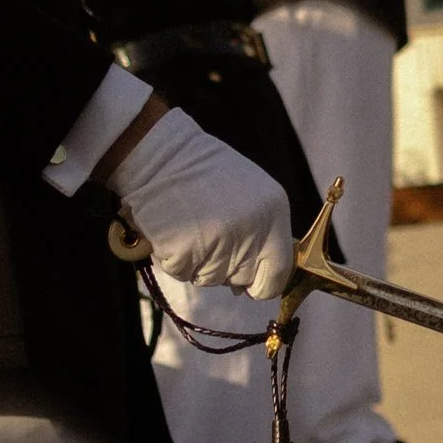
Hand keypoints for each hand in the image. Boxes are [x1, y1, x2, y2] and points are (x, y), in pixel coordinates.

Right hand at [108, 108, 295, 305]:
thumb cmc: (205, 174)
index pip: (280, 270)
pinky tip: (174, 230)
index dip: (264, 283)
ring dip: (198, 263)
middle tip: (208, 236)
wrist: (162, 155)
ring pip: (210, 279)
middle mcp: (252, 230)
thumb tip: (248, 287)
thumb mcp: (249, 194)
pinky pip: (183, 273)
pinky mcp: (186, 251)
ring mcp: (220, 243)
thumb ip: (258, 235)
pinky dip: (175, 259)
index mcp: (273, 213)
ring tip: (190, 227)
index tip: (251, 284)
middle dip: (225, 269)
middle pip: (243, 278)